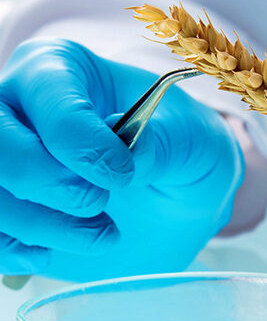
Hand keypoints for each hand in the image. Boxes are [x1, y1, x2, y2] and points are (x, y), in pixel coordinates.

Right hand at [0, 38, 242, 279]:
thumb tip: (132, 150)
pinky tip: (58, 250)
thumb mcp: (192, 139)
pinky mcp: (2, 210)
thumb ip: (163, 142)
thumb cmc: (180, 151)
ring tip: (101, 233)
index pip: (48, 98)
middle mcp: (13, 107)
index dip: (83, 143)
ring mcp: (1, 160)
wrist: (173, 202)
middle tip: (99, 203)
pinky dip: (18, 251)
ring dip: (42, 226)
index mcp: (58, 69)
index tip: (123, 175)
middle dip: (48, 183)